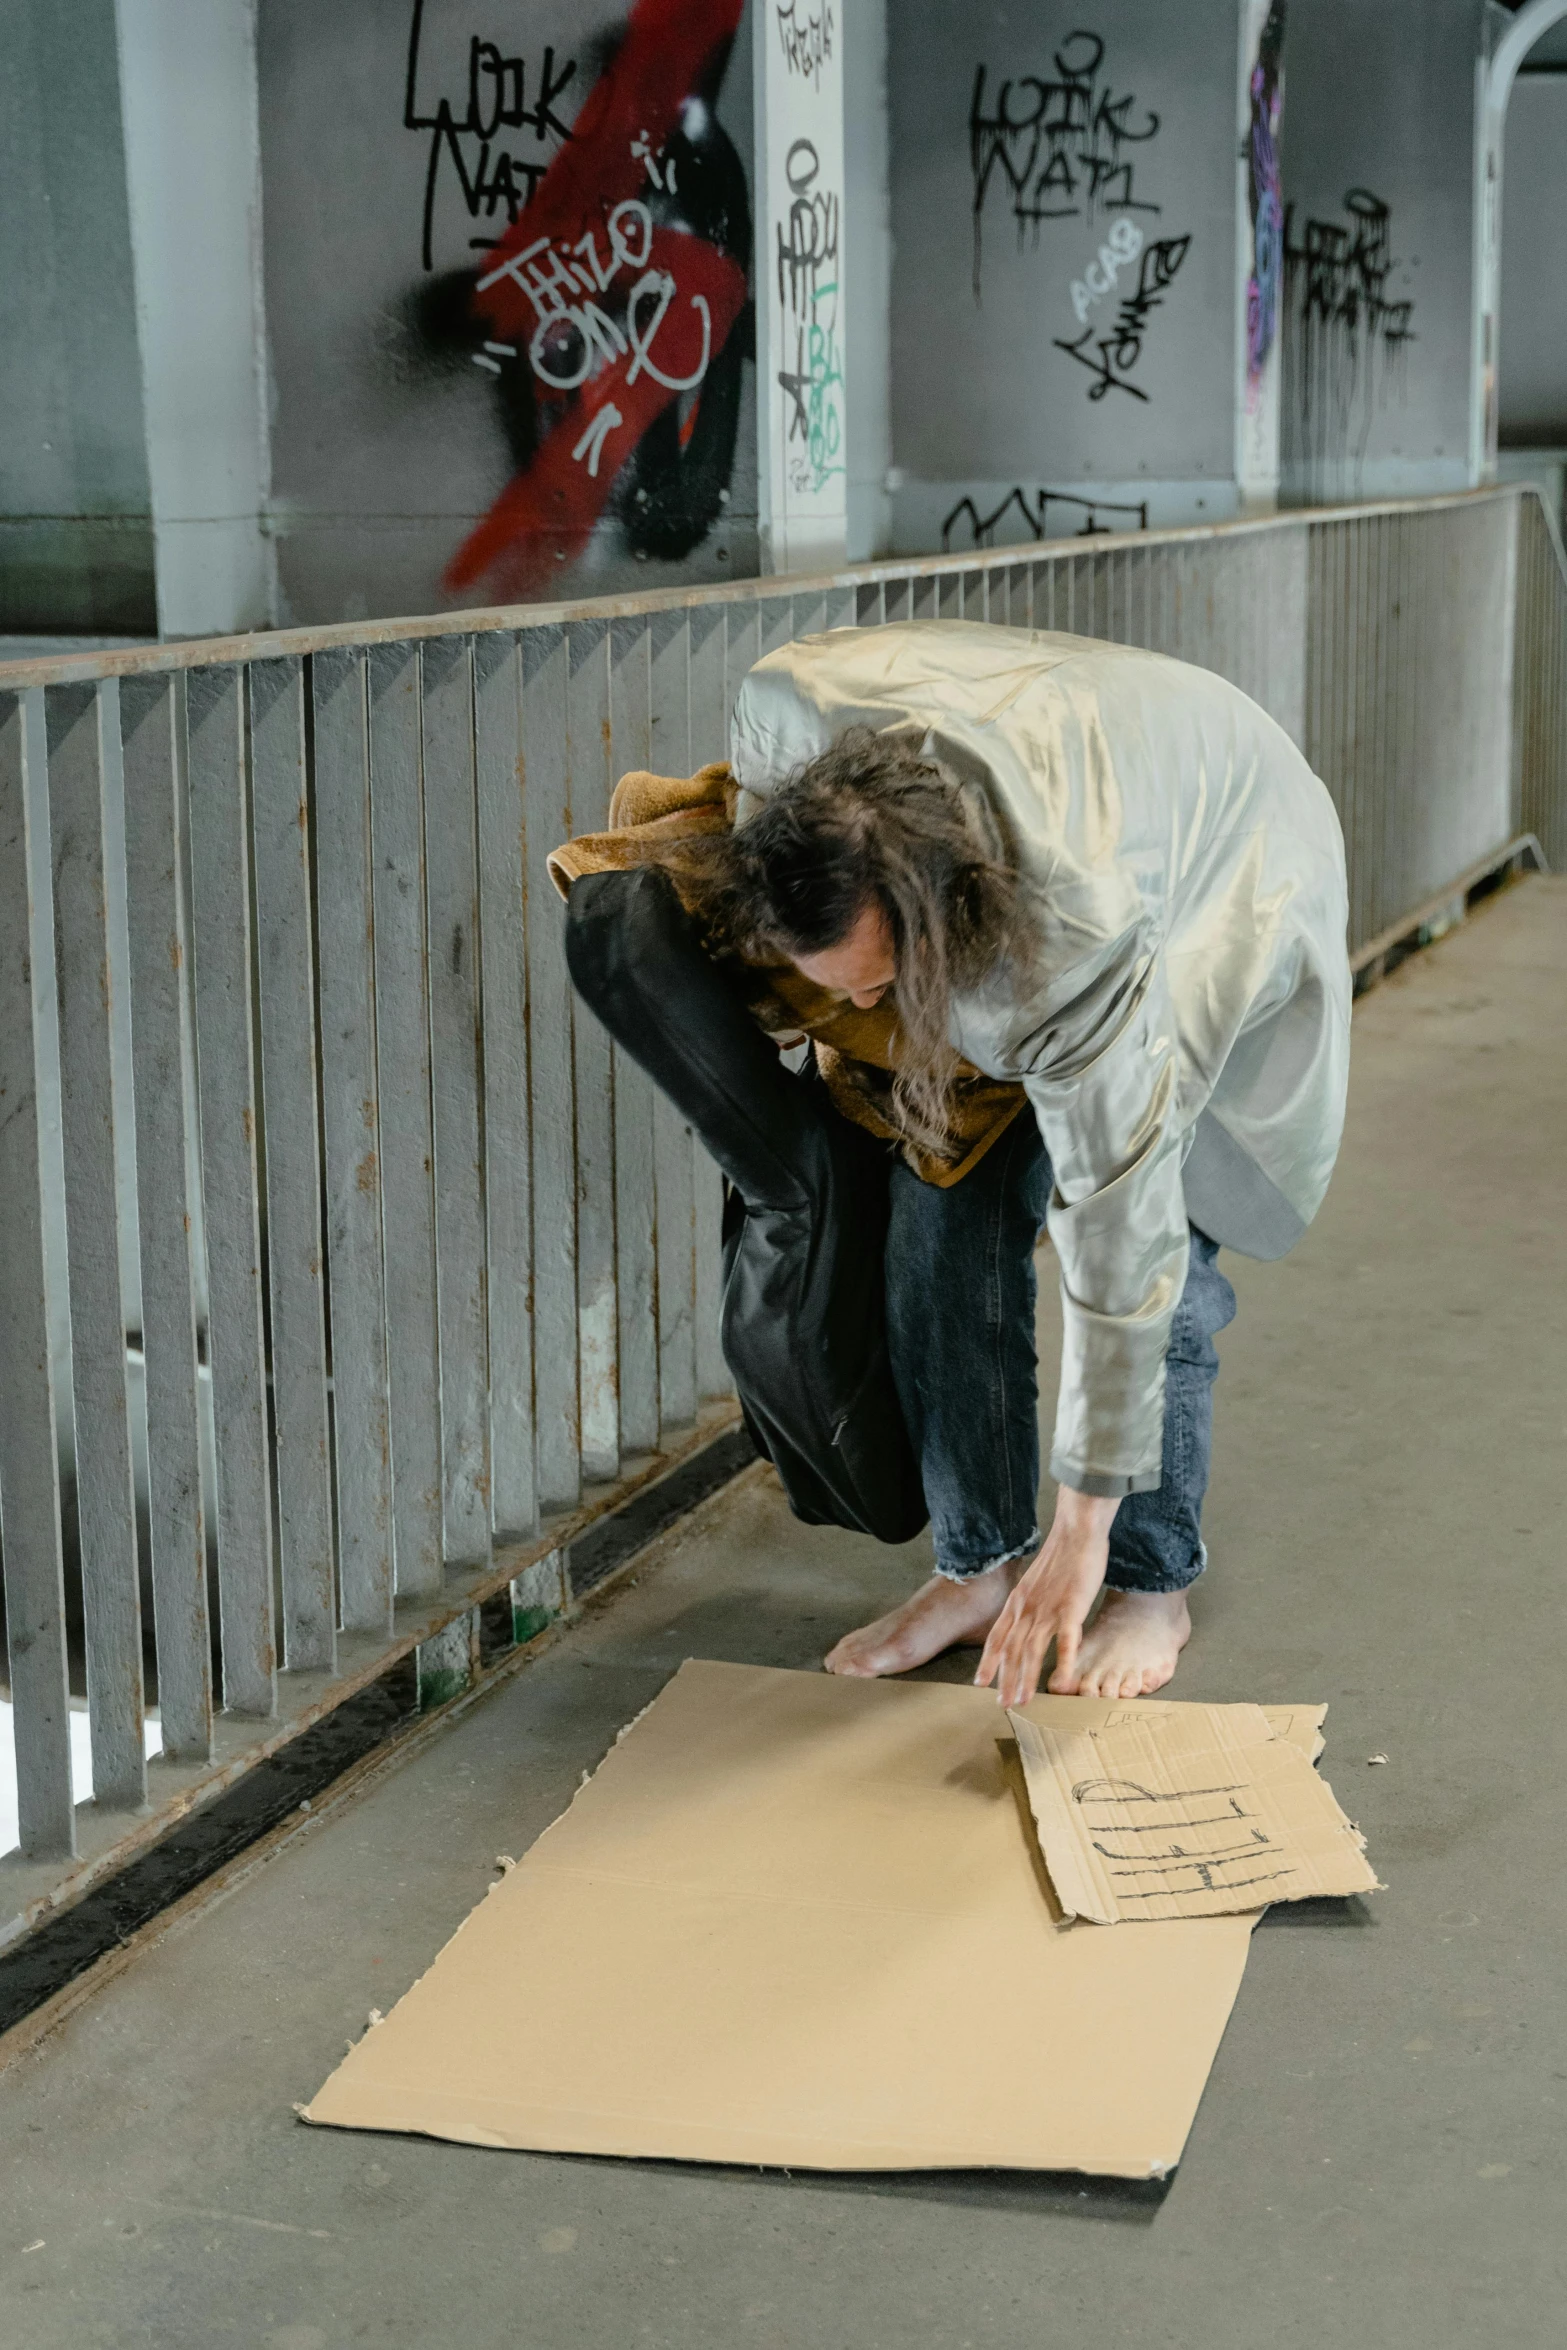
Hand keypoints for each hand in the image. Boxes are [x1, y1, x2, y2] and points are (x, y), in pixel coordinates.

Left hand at [974, 1486, 1120, 1706]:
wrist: (1077, 1533)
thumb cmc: (1061, 1557)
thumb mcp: (1035, 1582)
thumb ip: (1030, 1603)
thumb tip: (1030, 1621)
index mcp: (1016, 1602)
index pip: (996, 1637)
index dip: (988, 1661)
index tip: (980, 1682)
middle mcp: (1026, 1608)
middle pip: (1011, 1650)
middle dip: (1005, 1680)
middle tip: (1002, 1704)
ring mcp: (1048, 1610)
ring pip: (1032, 1651)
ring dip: (1026, 1679)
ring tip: (1023, 1701)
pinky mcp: (1071, 1608)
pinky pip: (1066, 1641)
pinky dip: (1063, 1663)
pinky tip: (1062, 1681)